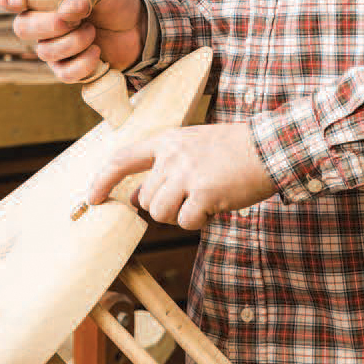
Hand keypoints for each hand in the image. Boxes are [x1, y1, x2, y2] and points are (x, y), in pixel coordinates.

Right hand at [0, 0, 144, 82]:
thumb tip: (67, 10)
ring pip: (45, 52)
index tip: (21, 2)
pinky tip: (97, 52)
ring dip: (72, 42)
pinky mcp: (68, 69)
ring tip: (93, 32)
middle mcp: (42, 22)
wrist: (139, 28)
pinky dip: (82, 64)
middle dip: (47, 25)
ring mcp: (53, 47)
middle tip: (74, 21)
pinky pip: (63, 73)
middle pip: (21, 28)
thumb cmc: (115, 1)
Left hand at [85, 123, 274, 230]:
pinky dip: (199, 222)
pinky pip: (186, 222)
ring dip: (181, 215)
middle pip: (146, 199)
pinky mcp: (204, 192)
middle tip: (191, 197)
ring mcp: (187, 174)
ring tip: (204, 200)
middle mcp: (172, 156)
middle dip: (164, 207)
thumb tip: (139, 198)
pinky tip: (216, 206)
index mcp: (168, 140)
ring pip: (161, 213)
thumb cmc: (235, 149)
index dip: (102, 181)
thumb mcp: (194, 145)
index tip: (92, 198)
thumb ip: (166, 166)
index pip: (122, 159)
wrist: (271, 147)